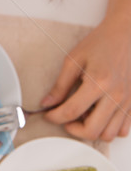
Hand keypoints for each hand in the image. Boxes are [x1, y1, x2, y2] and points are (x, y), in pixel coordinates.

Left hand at [40, 18, 130, 140]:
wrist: (124, 35)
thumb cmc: (100, 43)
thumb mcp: (74, 59)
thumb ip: (60, 84)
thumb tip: (47, 103)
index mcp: (98, 82)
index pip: (72, 111)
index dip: (55, 117)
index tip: (48, 115)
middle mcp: (115, 96)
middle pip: (92, 130)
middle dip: (73, 129)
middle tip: (64, 119)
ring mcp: (127, 102)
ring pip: (109, 135)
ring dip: (92, 131)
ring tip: (82, 115)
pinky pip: (123, 130)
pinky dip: (109, 129)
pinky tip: (99, 115)